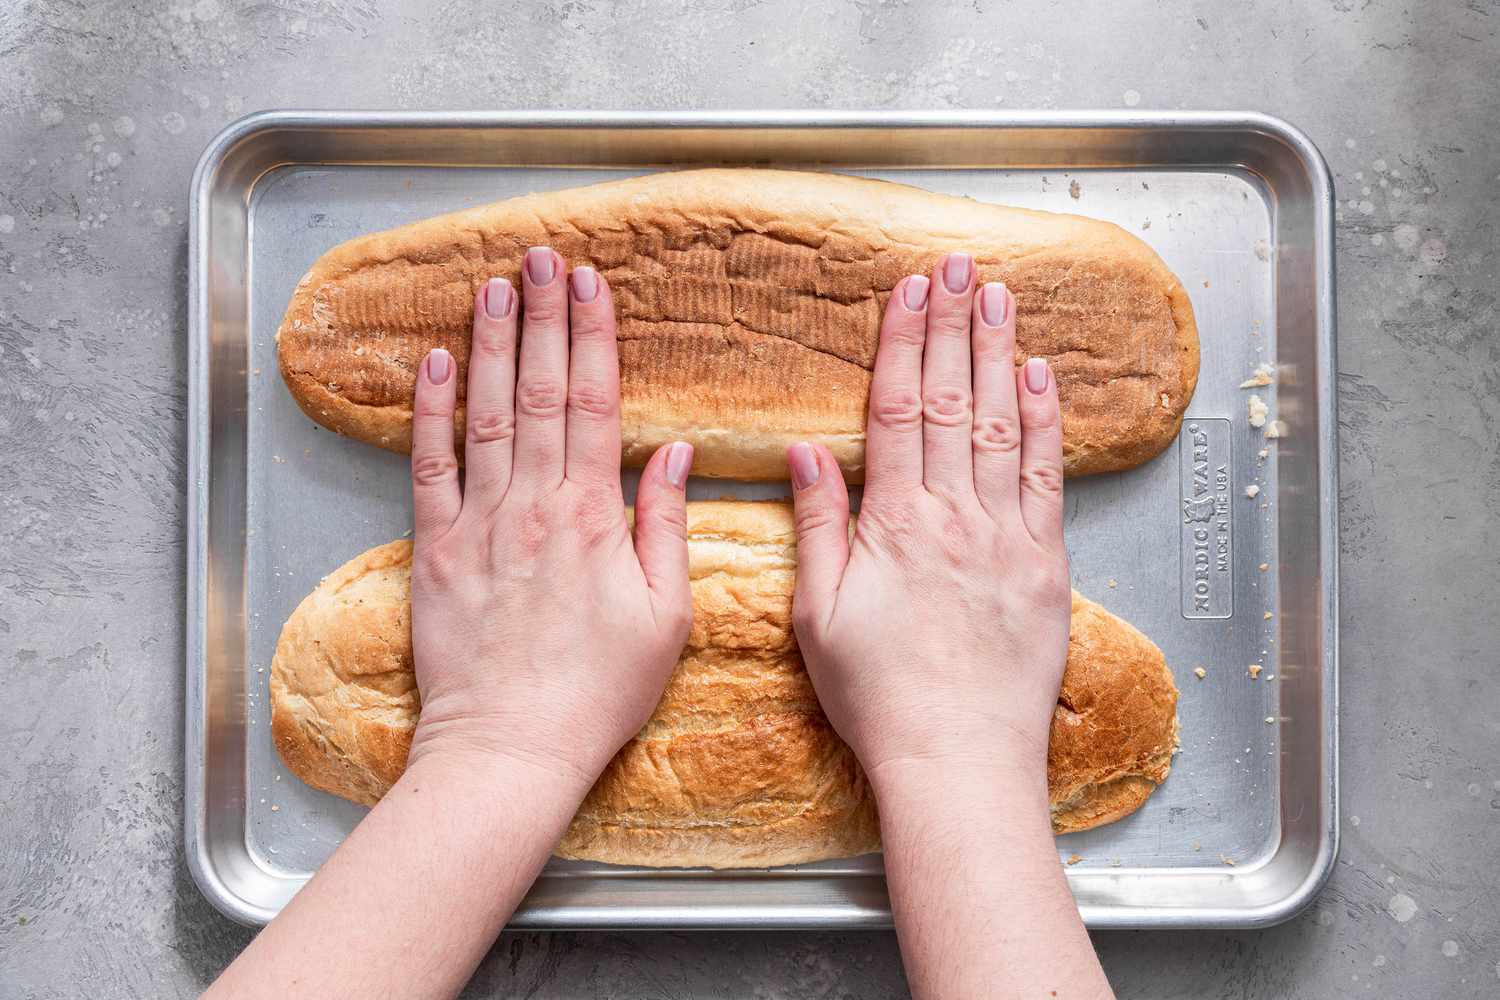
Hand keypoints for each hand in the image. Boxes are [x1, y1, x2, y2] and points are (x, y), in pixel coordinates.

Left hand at [404, 246, 694, 788]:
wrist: (512, 746)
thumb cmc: (598, 690)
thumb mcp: (665, 615)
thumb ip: (664, 526)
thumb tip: (671, 454)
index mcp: (593, 516)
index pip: (592, 404)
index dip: (592, 337)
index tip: (592, 285)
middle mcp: (533, 505)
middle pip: (536, 391)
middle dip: (541, 317)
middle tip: (540, 258)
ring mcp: (478, 523)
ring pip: (483, 414)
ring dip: (487, 345)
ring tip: (493, 286)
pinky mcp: (434, 550)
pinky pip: (428, 467)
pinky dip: (430, 412)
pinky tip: (434, 364)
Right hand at [785, 252, 1069, 782]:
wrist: (957, 757)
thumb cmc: (878, 695)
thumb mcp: (819, 614)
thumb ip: (817, 526)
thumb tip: (804, 452)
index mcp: (894, 523)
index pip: (900, 409)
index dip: (904, 343)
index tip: (909, 291)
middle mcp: (954, 515)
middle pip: (955, 400)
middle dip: (955, 326)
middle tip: (959, 267)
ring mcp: (1006, 536)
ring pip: (1003, 424)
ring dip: (999, 354)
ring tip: (999, 297)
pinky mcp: (1045, 564)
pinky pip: (1048, 478)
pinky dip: (1046, 422)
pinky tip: (1042, 377)